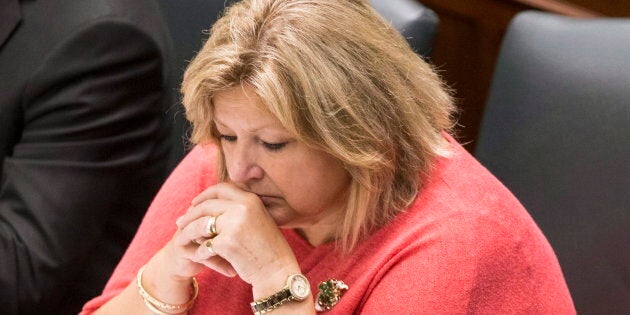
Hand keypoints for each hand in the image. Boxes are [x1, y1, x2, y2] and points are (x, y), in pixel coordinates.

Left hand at [174, 183, 300, 290]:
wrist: (277, 271)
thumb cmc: (269, 248)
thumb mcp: (260, 220)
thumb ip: (241, 209)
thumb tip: (215, 203)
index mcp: (251, 199)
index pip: (221, 188)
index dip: (204, 195)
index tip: (194, 203)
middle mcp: (243, 207)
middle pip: (206, 205)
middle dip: (190, 214)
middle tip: (180, 222)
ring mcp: (234, 224)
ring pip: (201, 224)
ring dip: (188, 233)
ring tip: (182, 240)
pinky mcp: (227, 242)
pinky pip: (205, 245)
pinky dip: (199, 252)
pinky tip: (198, 257)